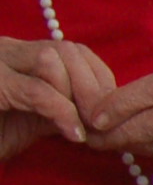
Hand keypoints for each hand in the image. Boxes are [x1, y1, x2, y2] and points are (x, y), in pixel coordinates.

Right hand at [0, 36, 114, 160]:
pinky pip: (37, 91)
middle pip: (67, 51)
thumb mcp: (34, 119)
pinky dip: (62, 113)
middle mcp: (5, 50)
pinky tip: (72, 135)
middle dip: (94, 88)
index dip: (99, 79)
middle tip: (102, 124)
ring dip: (78, 97)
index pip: (72, 50)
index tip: (109, 111)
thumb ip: (63, 107)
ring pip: (53, 61)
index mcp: (17, 55)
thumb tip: (102, 112)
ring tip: (84, 129)